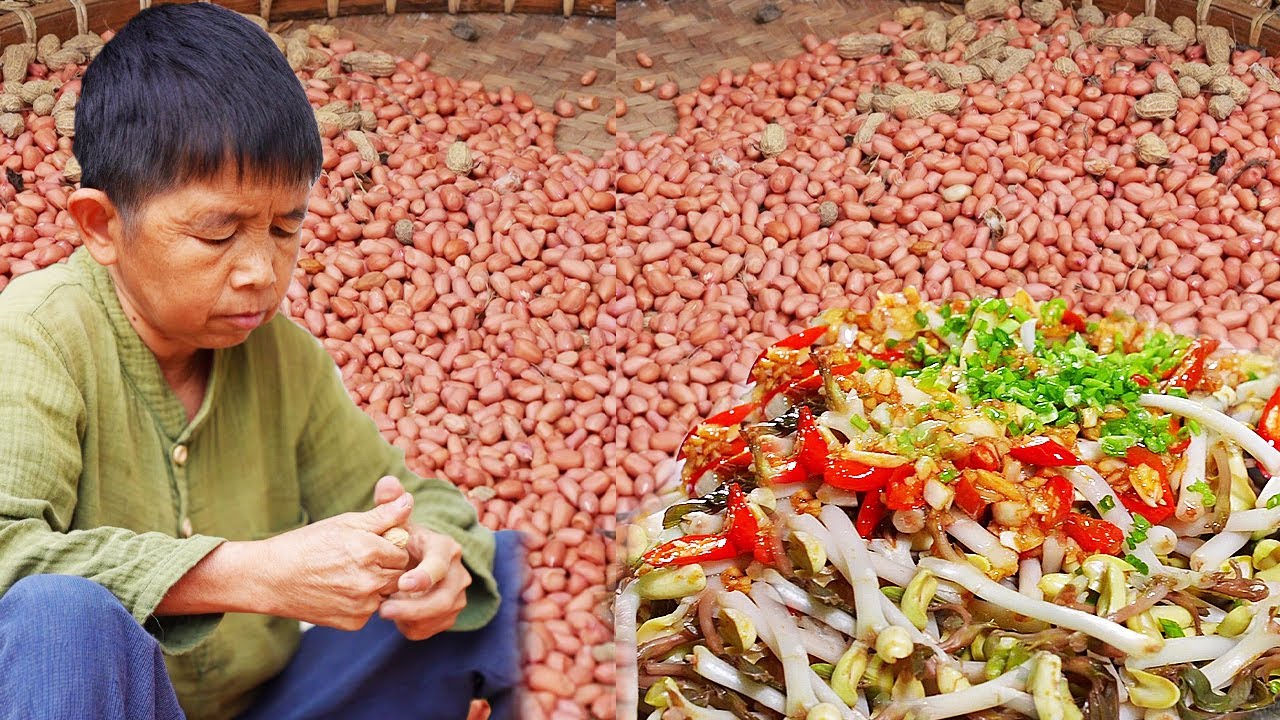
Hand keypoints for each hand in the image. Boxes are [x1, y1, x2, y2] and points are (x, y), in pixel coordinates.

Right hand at [255, 492, 413, 629]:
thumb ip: (383, 514)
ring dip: (375, 586)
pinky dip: (360, 603)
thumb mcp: (345, 523)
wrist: (272, 578)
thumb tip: (409, 500)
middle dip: (385, 568)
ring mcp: (362, 605)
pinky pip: (370, 611)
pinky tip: (339, 592)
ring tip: (347, 576)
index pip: (402, 552)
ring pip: (385, 593)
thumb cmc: (308, 545)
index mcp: (370, 551)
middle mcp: (370, 581)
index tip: (368, 547)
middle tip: (357, 562)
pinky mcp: (353, 623)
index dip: (387, 549)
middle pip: (398, 574)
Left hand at [373, 476, 472, 640]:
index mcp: (446, 547)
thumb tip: (388, 483)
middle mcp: (458, 572)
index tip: (401, 583)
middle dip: (413, 607)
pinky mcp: (450, 614)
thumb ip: (387, 503)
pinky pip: (433, 628)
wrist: (410, 562)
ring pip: (440, 616)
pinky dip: (413, 627)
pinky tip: (396, 619)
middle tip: (382, 610)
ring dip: (411, 618)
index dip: (424, 575)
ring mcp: (457, 595)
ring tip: (384, 611)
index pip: (441, 563)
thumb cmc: (400, 541)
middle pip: (444, 598)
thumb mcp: (393, 523)